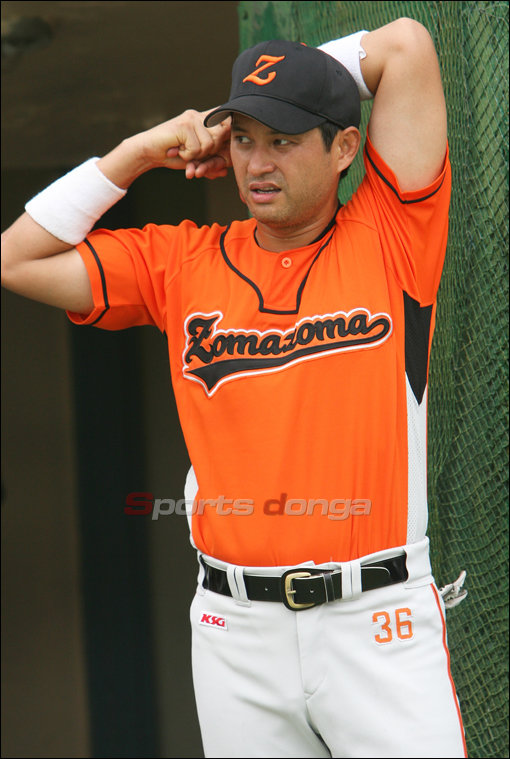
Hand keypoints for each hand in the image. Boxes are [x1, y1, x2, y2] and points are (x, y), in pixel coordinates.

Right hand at [97, 108, 231, 187]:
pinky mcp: (185, 125)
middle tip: (192, 154)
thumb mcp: (194, 160)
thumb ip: (209, 164)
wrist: (148, 152)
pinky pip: (197, 148)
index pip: (226, 119)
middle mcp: (199, 116)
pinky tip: (177, 150)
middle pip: (222, 134)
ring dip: (196, 155)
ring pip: (210, 144)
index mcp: (203, 119)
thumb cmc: (171, 155)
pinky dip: (187, 156)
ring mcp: (191, 118)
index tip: (223, 139)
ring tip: (183, 151)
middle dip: (210, 151)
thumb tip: (224, 172)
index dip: (229, 130)